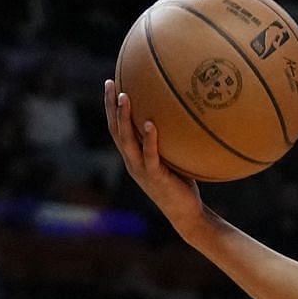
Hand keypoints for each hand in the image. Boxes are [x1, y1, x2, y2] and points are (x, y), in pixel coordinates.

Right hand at [103, 80, 206, 238]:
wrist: (187, 214)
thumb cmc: (183, 184)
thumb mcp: (174, 158)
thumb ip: (173, 140)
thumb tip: (186, 113)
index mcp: (133, 157)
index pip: (117, 128)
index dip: (110, 107)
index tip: (110, 83)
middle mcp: (132, 162)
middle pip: (115, 130)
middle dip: (110, 106)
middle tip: (110, 83)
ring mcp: (142, 170)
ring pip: (127, 141)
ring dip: (123, 118)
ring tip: (124, 97)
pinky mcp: (156, 177)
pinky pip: (150, 155)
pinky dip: (149, 139)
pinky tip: (150, 124)